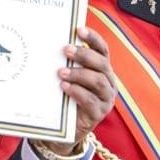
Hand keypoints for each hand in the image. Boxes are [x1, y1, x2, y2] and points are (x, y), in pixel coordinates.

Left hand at [37, 26, 115, 156]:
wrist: (65, 129)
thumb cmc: (65, 98)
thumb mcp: (67, 78)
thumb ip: (66, 64)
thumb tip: (51, 44)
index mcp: (102, 69)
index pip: (102, 50)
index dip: (93, 39)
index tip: (79, 30)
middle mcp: (108, 82)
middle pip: (102, 64)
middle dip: (84, 55)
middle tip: (66, 50)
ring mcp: (106, 98)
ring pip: (98, 81)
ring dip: (79, 74)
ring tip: (61, 72)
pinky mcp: (99, 113)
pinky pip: (90, 100)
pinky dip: (77, 91)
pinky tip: (64, 87)